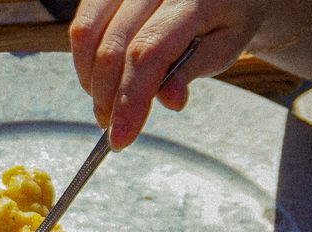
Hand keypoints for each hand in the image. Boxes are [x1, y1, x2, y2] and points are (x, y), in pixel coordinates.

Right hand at [68, 0, 268, 148]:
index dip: (129, 99)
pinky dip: (84, 56)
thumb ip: (195, 67)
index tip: (121, 137)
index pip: (148, 53)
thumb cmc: (229, 13)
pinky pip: (82, 22)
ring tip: (107, 100)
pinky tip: (99, 74)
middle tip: (113, 125)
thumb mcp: (227, 43)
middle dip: (107, 97)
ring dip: (91, 78)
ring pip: (88, 34)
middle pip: (113, 48)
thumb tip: (170, 100)